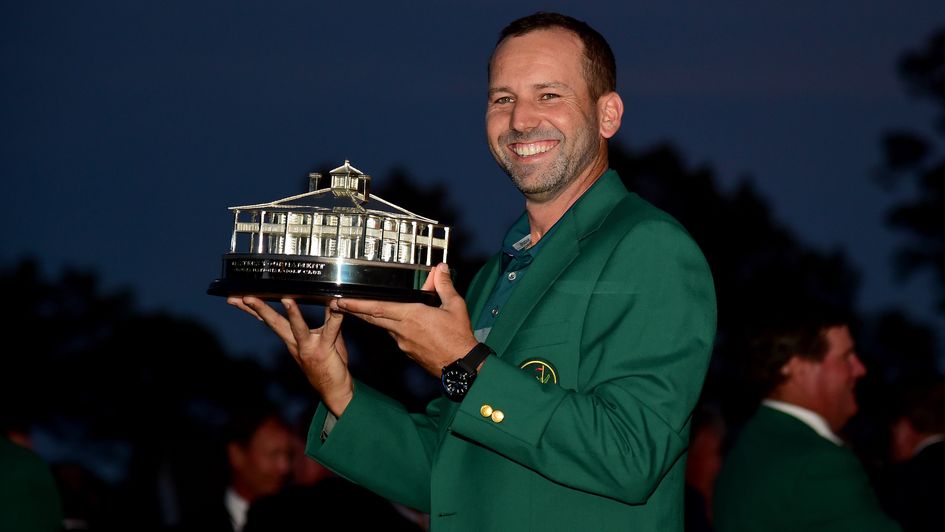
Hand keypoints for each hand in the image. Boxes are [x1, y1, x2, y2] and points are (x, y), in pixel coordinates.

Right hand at [227, 296, 353, 415]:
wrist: (334, 390)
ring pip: (297, 327)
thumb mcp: (324, 336)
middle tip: (244, 296)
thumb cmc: (328, 363)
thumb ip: (326, 319)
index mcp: (290, 339)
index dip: (253, 309)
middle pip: (274, 322)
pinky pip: (330, 330)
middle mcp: (295, 343)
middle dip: (258, 308)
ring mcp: (308, 346)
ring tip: (286, 299)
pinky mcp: (324, 349)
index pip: (269, 320)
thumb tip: (329, 299)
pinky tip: (334, 304)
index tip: (239, 297)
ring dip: (292, 313)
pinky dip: (334, 316)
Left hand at [332, 263, 477, 375]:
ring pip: (383, 325)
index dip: (358, 304)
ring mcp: (403, 342)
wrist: (462, 365)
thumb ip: (444, 286)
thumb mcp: (455, 306)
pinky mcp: (407, 351)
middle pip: (372, 318)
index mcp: (412, 316)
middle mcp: (403, 329)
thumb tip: (440, 270)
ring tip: (360, 307)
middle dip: (353, 310)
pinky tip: (394, 321)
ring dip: (371, 316)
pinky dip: (390, 325)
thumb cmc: (458, 338)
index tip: (342, 300)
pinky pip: (394, 334)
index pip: (378, 308)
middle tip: (337, 303)